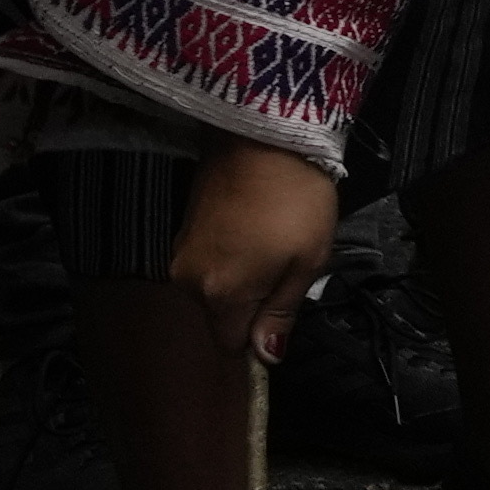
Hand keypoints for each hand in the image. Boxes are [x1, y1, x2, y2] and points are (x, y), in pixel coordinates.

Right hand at [171, 140, 346, 361]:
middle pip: (222, 317)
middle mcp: (189, 279)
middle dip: (254, 303)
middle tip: (286, 265)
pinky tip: (255, 229)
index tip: (283, 312)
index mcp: (220, 294)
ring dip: (244, 278)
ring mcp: (182, 252)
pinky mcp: (184, 230)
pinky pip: (210, 263)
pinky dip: (232, 257)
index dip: (260, 336)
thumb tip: (267, 356)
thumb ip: (282, 313)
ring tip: (271, 241)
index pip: (232, 345)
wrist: (263, 134)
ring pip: (216, 290)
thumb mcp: (307, 263)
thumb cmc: (295, 199)